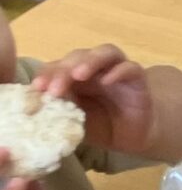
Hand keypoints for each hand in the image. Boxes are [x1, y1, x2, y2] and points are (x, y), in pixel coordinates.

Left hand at [33, 45, 154, 154]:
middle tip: (55, 89)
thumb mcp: (73, 120)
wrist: (132, 137)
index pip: (58, 66)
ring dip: (90, 61)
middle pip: (79, 56)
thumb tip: (34, 106)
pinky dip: (119, 71)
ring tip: (78, 75)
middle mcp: (96, 70)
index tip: (37, 88)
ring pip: (106, 52)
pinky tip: (108, 81)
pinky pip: (130, 68)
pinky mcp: (138, 80)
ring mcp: (117, 72)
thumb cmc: (101, 126)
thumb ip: (58, 110)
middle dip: (64, 70)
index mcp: (75, 77)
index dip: (47, 73)